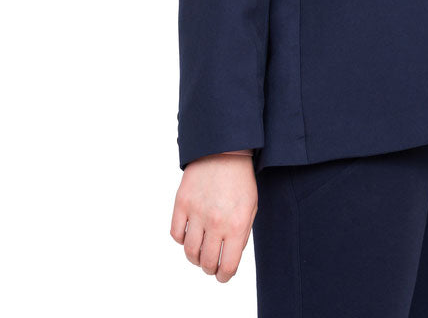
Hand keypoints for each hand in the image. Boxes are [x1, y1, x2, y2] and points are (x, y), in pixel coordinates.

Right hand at [170, 153, 257, 281]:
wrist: (225, 150)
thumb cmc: (241, 180)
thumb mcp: (251, 207)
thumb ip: (241, 234)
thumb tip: (229, 258)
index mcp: (237, 225)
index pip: (227, 265)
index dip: (224, 276)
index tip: (223, 275)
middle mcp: (216, 222)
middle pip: (206, 262)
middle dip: (209, 268)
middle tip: (211, 265)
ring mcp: (196, 213)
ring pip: (189, 252)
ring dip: (195, 257)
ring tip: (200, 251)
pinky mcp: (182, 203)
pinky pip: (176, 234)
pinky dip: (182, 239)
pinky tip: (190, 234)